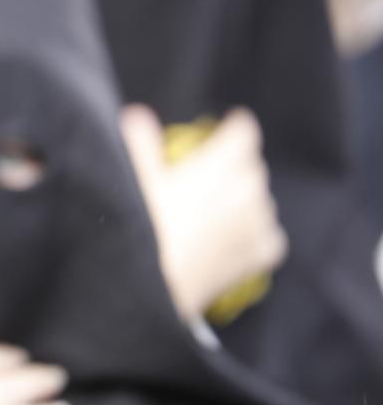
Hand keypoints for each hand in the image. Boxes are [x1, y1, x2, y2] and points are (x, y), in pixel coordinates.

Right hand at [121, 105, 286, 320]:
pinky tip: (241, 236)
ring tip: (221, 204)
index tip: (232, 122)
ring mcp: (253, 227)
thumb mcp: (133, 180)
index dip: (238, 126)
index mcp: (218, 167)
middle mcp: (244, 193)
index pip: (243, 136)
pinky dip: (259, 233)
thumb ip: (140, 144)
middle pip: (253, 168)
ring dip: (248, 197)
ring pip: (262, 202)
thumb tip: (137, 114)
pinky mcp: (256, 258)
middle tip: (214, 167)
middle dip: (239, 163)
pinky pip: (271, 238)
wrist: (152, 290)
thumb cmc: (140, 228)